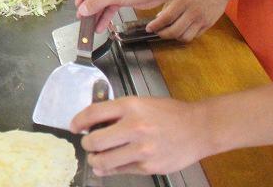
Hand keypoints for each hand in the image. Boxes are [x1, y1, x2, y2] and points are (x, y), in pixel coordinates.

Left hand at [73, 96, 212, 176]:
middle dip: (87, 144)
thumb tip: (93, 123)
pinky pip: (121, 171)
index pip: (92, 114)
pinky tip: (108, 166)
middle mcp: (134, 128)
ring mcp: (142, 150)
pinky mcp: (149, 167)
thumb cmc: (169, 113)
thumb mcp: (141, 103)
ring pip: (104, 161)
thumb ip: (118, 112)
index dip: (77, 121)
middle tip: (88, 143)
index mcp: (130, 106)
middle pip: (94, 141)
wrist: (199, 129)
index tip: (73, 127)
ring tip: (96, 157)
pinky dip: (110, 169)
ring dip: (95, 160)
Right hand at [75, 0, 165, 32]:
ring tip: (89, 26)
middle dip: (89, 6)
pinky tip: (100, 26)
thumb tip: (81, 11)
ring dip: (97, 13)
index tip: (78, 5)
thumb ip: (96, 2)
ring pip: (101, 0)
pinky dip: (105, 15)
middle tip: (82, 18)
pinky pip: (109, 5)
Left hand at [146, 0, 229, 41]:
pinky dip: (186, 35)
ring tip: (170, 32)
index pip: (165, 19)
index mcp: (182, 2)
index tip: (149, 28)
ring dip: (175, 37)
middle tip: (158, 32)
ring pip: (185, 37)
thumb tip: (158, 17)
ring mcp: (202, 20)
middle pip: (174, 32)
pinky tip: (182, 30)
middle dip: (162, 34)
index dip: (155, 26)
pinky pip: (195, 36)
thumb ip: (168, 3)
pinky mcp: (209, 24)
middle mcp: (192, 12)